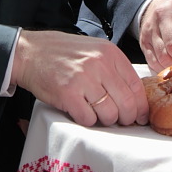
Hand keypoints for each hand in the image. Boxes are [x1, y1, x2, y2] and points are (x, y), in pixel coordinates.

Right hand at [13, 30, 148, 127]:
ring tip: (98, 115)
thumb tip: (133, 95)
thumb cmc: (63, 53)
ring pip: (109, 114)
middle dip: (127, 118)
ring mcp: (84, 79)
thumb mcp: (94, 50)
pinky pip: (88, 119)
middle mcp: (99, 64)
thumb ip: (113, 68)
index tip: (141, 116)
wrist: (30, 52)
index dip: (141, 106)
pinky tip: (82, 112)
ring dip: (106, 120)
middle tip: (121, 121)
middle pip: (126, 103)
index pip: (136, 86)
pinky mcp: (68, 94)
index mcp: (110, 53)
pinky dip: (88, 121)